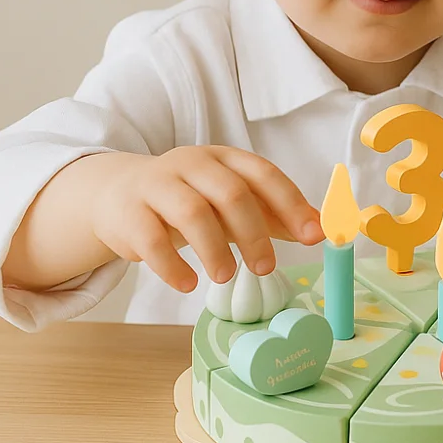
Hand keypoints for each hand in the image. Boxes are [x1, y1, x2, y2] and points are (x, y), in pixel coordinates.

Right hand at [87, 146, 324, 293]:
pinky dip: (172, 265)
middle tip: (266, 268)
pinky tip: (188, 284)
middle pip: (230, 192)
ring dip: (214, 249)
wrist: (120, 194)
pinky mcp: (128, 212)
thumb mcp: (231, 202)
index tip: (313, 236)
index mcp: (224, 158)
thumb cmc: (190, 201)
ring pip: (191, 211)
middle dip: (254, 233)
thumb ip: (274, 216)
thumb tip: (322, 231)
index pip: (263, 174)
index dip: (291, 204)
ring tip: (225, 278)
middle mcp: (192, 163)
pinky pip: (150, 238)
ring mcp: (157, 184)